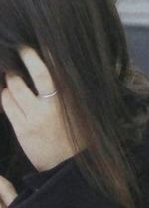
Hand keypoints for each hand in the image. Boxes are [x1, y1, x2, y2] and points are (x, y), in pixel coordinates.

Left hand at [1, 46, 76, 171]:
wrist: (69, 167)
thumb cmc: (78, 137)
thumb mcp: (81, 113)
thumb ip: (70, 94)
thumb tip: (59, 71)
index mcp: (72, 100)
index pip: (60, 70)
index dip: (50, 53)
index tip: (42, 40)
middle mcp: (54, 105)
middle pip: (36, 72)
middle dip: (26, 56)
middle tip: (21, 48)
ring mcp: (36, 117)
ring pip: (15, 87)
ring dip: (11, 78)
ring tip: (12, 75)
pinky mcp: (21, 128)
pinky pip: (6, 103)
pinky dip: (4, 94)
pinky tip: (7, 92)